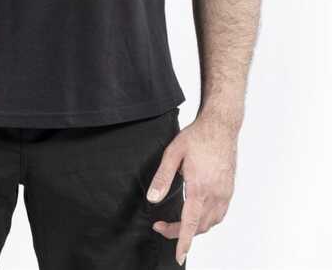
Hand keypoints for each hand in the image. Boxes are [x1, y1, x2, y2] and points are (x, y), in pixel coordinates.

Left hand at [146, 111, 237, 264]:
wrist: (221, 125)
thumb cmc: (197, 136)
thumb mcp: (173, 153)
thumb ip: (162, 178)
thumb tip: (152, 198)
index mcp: (199, 186)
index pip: (190, 222)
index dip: (182, 241)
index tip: (179, 256)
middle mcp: (215, 193)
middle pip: (199, 226)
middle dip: (180, 233)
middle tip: (162, 226)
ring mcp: (225, 192)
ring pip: (211, 223)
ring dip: (195, 229)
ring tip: (178, 225)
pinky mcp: (229, 189)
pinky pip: (220, 214)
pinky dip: (208, 221)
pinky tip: (199, 216)